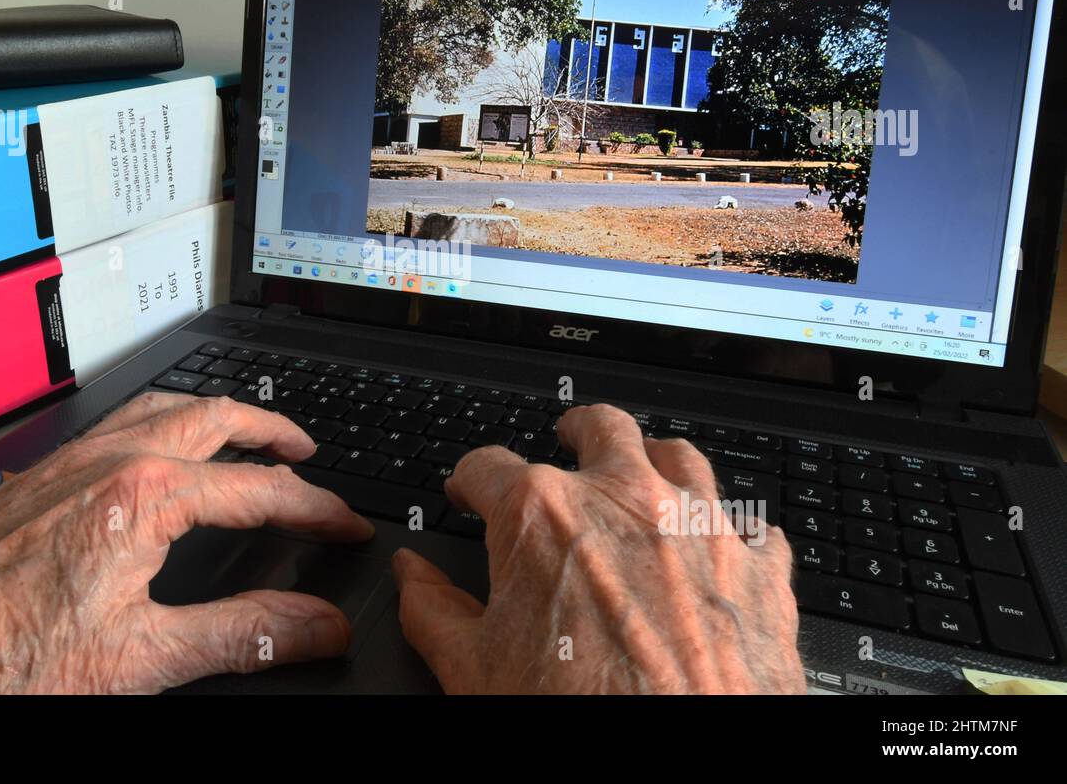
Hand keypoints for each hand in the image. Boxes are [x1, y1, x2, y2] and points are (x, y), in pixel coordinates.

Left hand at [0, 393, 373, 693]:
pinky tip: (160, 448)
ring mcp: (74, 460)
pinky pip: (119, 420)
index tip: (344, 527)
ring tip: (245, 433)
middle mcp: (112, 460)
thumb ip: (244, 635)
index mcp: (146, 497)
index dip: (315, 509)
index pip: (258, 490)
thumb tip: (317, 626)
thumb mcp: (144, 657)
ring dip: (216, 415)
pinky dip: (163, 421)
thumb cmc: (8, 659)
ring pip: (164, 406)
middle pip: (216, 418)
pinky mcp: (45, 472)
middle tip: (306, 453)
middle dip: (272, 432)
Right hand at [392, 404, 802, 693]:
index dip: (471, 481)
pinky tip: (714, 551)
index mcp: (543, 515)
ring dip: (654, 461)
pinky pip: (753, 525)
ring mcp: (702, 527)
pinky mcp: (761, 569)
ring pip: (680, 457)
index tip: (470, 492)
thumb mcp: (475, 674)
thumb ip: (433, 612)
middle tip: (566, 440)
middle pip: (599, 427)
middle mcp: (625, 501)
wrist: (681, 768)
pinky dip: (729, 531)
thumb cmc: (580, 721)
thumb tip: (415, 580)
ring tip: (641, 475)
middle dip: (575, 431)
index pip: (488, 466)